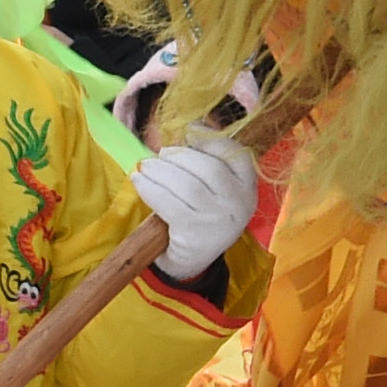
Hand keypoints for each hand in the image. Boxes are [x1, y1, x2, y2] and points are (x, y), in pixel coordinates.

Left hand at [130, 132, 260, 279]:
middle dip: (179, 156)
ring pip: (187, 185)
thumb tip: (191, 126)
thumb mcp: (213, 188)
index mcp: (247, 187)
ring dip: (161, 171)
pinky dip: (150, 189)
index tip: (188, 132)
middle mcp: (239, 204)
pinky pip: (169, 204)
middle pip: (208, 168)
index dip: (210, 139)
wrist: (190, 260)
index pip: (236, 154)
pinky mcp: (195, 233)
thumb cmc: (199, 214)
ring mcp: (219, 220)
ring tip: (145, 167)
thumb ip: (206, 159)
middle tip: (160, 155)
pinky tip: (139, 181)